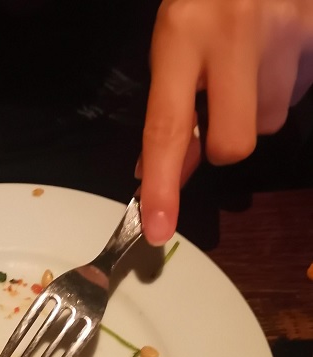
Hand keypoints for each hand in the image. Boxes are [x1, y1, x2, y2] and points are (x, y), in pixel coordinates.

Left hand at [138, 0, 312, 244]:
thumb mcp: (173, 43)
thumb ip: (173, 107)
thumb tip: (172, 171)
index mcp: (183, 36)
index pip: (167, 128)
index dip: (163, 186)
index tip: (156, 229)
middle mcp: (236, 33)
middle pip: (234, 143)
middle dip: (223, 144)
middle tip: (217, 110)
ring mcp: (287, 28)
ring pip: (273, 120)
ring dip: (257, 107)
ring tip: (249, 62)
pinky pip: (301, 91)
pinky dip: (286, 84)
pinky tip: (274, 53)